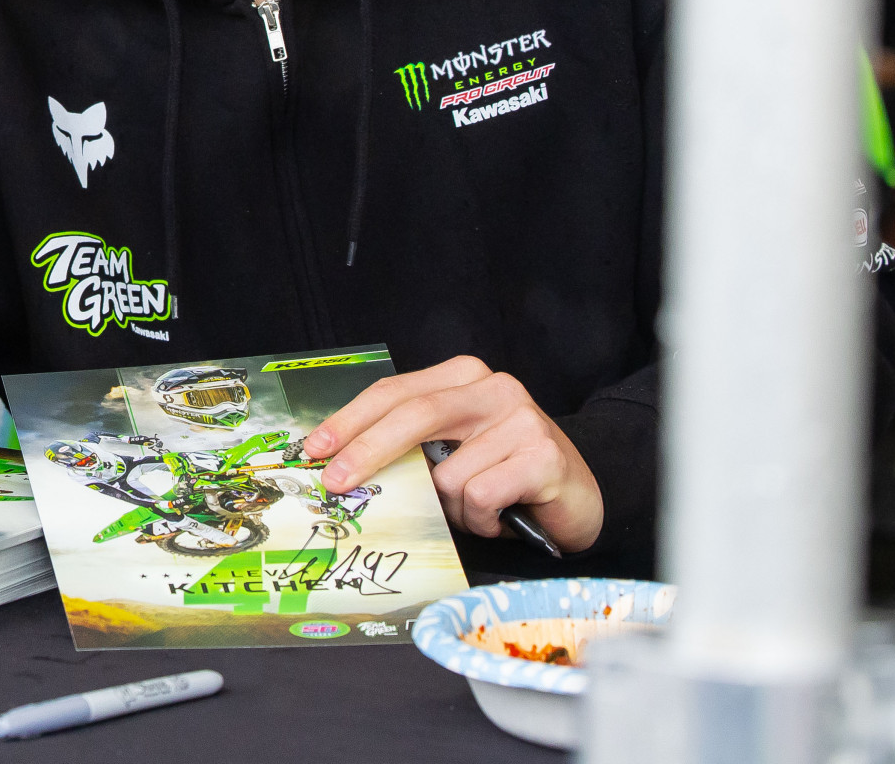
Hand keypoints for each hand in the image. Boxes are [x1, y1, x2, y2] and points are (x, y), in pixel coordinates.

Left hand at [302, 356, 603, 553]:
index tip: (314, 449)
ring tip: (476, 509)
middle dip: (365, 452)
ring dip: (451, 507)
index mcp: (461, 377)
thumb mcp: (451, 452)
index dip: (349, 421)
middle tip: (334, 483)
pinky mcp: (543, 454)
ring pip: (448, 473)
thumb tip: (343, 469)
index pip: (392, 392)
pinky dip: (481, 518)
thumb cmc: (503, 475)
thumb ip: (410, 448)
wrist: (579, 497)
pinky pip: (480, 496)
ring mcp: (521, 418)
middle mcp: (492, 388)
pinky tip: (500, 515)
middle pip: (412, 416)